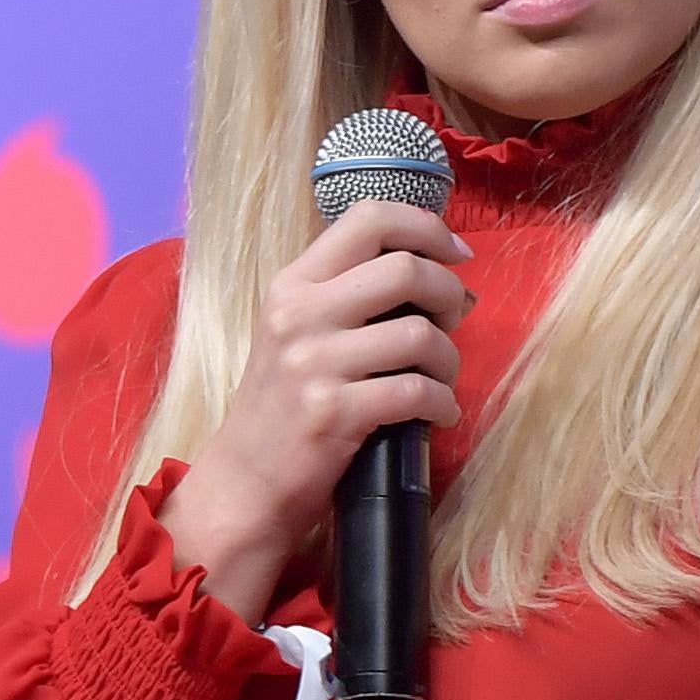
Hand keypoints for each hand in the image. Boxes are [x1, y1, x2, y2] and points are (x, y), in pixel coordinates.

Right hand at [156, 201, 473, 624]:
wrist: (244, 481)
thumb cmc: (281, 404)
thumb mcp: (298, 333)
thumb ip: (352, 297)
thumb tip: (442, 278)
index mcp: (293, 283)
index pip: (368, 218)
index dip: (426, 227)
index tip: (455, 253)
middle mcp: (300, 313)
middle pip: (405, 269)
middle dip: (448, 293)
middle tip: (453, 321)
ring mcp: (314, 363)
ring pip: (419, 334)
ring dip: (449, 359)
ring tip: (441, 379)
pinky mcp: (333, 412)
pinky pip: (416, 393)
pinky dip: (443, 404)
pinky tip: (439, 415)